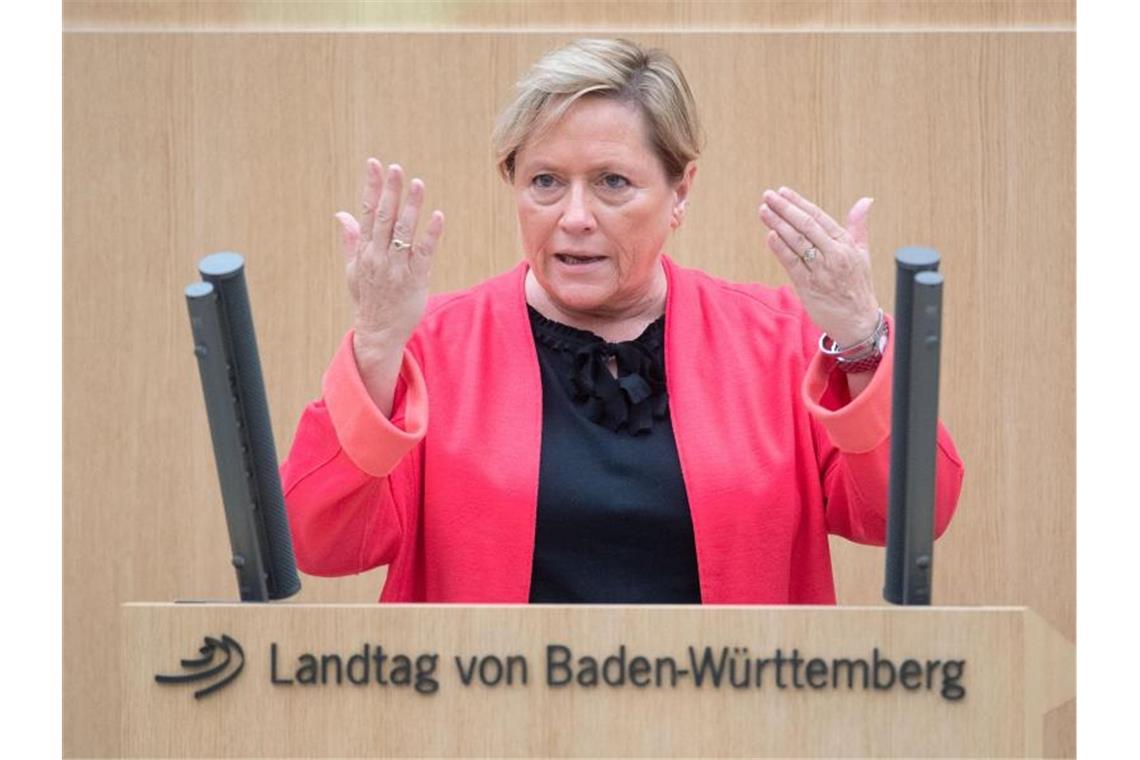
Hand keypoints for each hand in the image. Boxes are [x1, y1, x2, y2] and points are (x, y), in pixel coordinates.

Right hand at [335, 158, 444, 354]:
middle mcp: (378, 256)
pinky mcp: (415, 279)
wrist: (379, 332)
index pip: (367, 212)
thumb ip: (351, 240)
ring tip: (418, 183)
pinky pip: (425, 253)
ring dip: (412, 207)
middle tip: (396, 168)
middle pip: (384, 217)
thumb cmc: (368, 299)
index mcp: (364, 251)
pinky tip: (438, 216)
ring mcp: (397, 267)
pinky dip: (431, 234)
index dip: (371, 187)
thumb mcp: (354, 269)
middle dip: (390, 191)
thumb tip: (342, 214)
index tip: (374, 164)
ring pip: (404, 232)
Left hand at [757, 187, 878, 347]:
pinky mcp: (808, 287)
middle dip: (785, 209)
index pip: (819, 218)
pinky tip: (769, 235)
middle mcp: (834, 256)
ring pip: (796, 242)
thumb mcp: (862, 254)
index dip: (799, 203)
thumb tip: (865, 201)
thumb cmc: (858, 286)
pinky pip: (792, 264)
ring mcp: (820, 271)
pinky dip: (780, 248)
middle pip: (806, 226)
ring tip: (763, 210)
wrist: (857, 322)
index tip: (783, 192)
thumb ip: (858, 226)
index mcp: (845, 245)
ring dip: (778, 224)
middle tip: (768, 196)